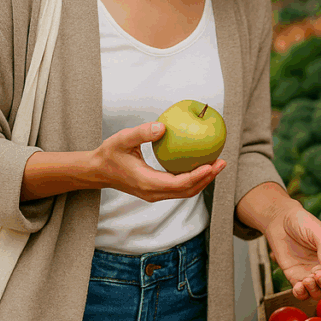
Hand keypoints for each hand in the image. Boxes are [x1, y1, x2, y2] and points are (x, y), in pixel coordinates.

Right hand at [91, 122, 225, 201]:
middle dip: (207, 178)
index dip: (198, 176)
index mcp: (147, 183)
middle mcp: (153, 193)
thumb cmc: (109, 153)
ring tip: (217, 164)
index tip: (212, 164)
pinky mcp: (156, 191)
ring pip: (185, 191)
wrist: (97, 171)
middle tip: (222, 162)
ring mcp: (155, 194)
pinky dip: (193, 178)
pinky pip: (179, 188)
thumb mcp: (122, 139)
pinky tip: (201, 163)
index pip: (179, 184)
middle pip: (188, 190)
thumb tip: (164, 126)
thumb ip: (142, 133)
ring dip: (203, 179)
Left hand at [265, 204, 320, 300]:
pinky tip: (298, 286)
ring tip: (307, 279)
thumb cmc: (303, 222)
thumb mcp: (319, 232)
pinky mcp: (295, 277)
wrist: (281, 220)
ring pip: (318, 294)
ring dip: (314, 291)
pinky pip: (301, 293)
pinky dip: (301, 294)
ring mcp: (309, 274)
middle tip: (318, 273)